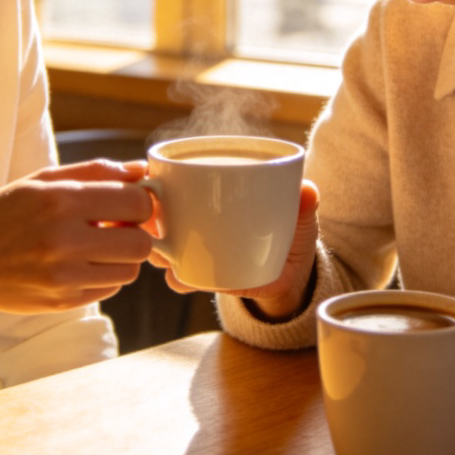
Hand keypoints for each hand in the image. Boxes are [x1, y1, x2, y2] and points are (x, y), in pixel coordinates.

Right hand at [0, 159, 154, 316]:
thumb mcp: (42, 181)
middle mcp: (64, 241)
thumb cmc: (3, 214)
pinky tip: (81, 261)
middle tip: (117, 225)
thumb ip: (95, 172)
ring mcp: (64, 277)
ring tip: (97, 243)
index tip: (129, 201)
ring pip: (130, 270)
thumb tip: (140, 170)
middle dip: (136, 232)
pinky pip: (110, 288)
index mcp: (60, 202)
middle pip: (140, 243)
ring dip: (122, 256)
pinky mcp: (64, 302)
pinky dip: (105, 274)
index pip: (136, 203)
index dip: (141, 201)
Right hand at [150, 180, 319, 321]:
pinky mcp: (203, 276)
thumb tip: (308, 190)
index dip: (157, 177)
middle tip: (151, 214)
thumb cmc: (289, 228)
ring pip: (162, 243)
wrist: (292, 272)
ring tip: (162, 249)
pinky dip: (178, 277)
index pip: (179, 177)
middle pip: (159, 211)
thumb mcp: (299, 213)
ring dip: (156, 245)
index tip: (150, 176)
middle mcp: (197, 217)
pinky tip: (181, 277)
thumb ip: (304, 200)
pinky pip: (181, 277)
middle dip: (146, 211)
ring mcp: (196, 247)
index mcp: (215, 192)